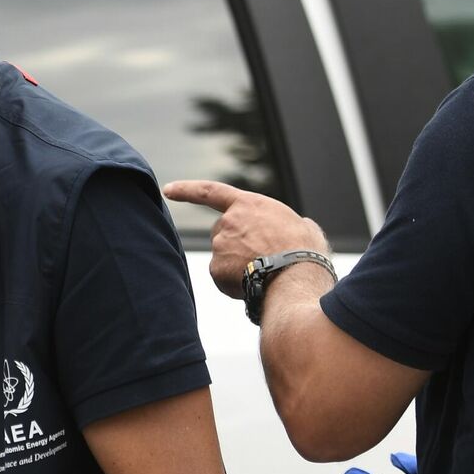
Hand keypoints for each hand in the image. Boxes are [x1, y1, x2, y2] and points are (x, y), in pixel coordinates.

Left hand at [162, 180, 328, 298]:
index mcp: (248, 205)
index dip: (187, 190)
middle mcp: (228, 221)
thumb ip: (288, 223)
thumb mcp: (303, 227)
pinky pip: (223, 278)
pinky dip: (236, 284)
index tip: (168, 189)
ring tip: (266, 273)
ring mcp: (219, 245)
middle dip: (235, 245)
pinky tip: (256, 285)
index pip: (210, 192)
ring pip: (224, 258)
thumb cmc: (306, 252)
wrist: (297, 277)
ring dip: (239, 266)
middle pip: (222, 233)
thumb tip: (298, 228)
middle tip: (263, 258)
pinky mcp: (215, 268)